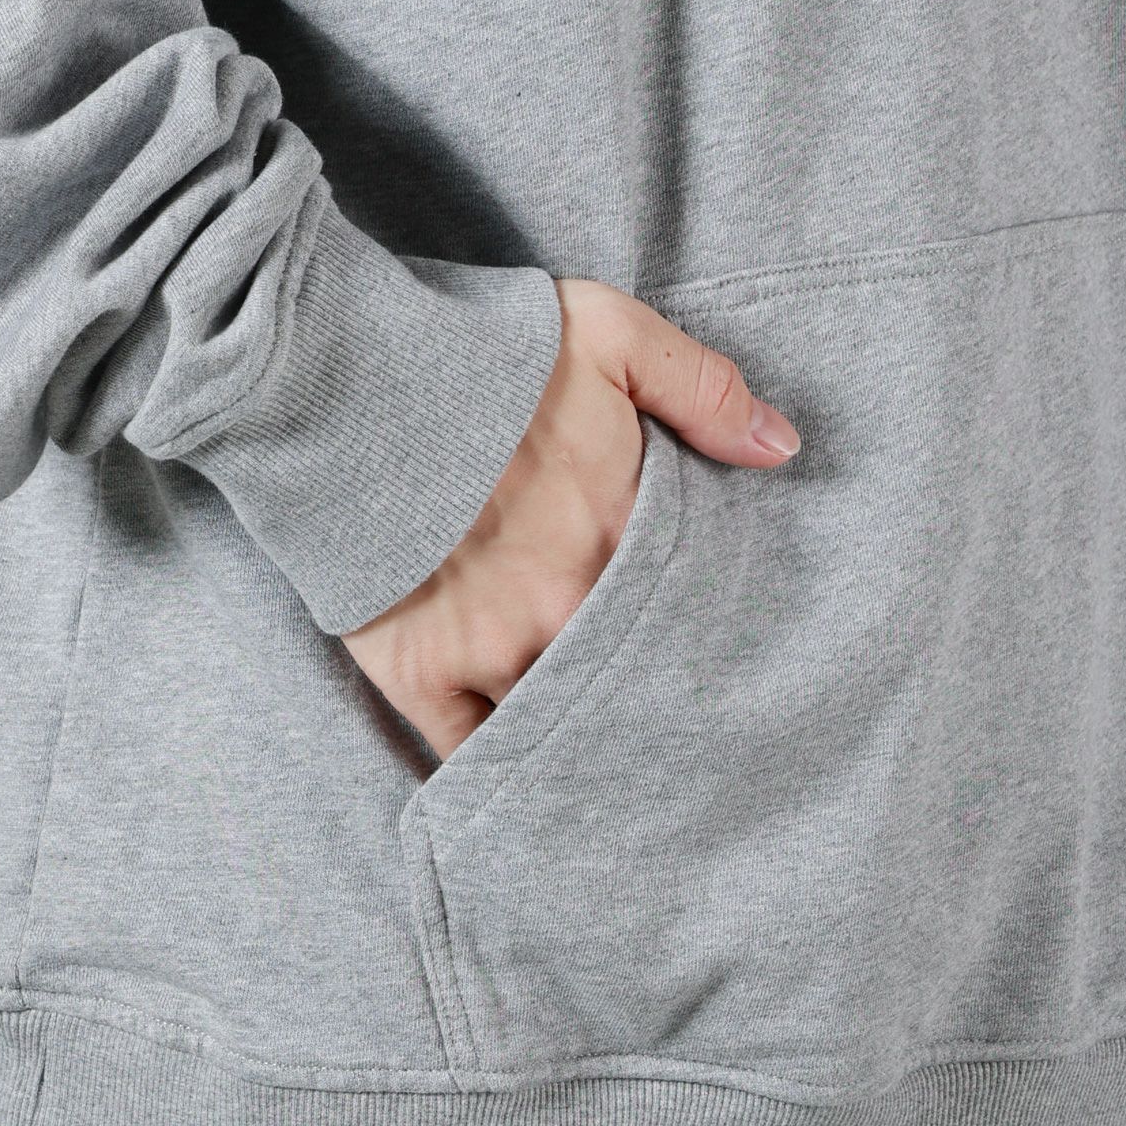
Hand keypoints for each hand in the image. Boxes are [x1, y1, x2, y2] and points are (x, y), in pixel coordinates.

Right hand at [340, 277, 801, 761]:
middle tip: (677, 733)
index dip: (702, 637)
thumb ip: (703, 388)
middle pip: (631, 683)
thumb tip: (782, 450)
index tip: (716, 653)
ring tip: (604, 770)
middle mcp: (569, 609)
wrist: (342, 378)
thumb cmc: (477, 354)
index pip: (690, 614)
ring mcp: (494, 651)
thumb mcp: (608, 333)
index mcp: (624, 535)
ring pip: (559, 726)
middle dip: (649, 701)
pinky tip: (518, 792)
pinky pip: (466, 753)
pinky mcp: (419, 674)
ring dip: (579, 740)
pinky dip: (494, 773)